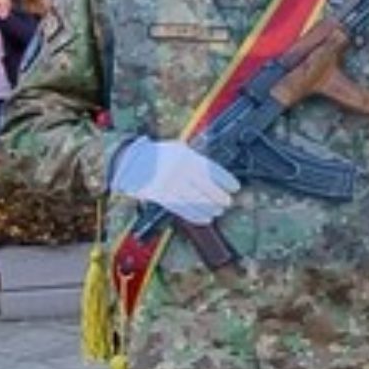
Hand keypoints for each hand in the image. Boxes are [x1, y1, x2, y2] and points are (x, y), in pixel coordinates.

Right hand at [113, 137, 238, 223]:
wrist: (132, 161)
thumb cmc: (161, 156)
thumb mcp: (179, 150)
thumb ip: (196, 161)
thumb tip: (217, 177)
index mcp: (187, 157)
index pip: (212, 170)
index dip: (226, 180)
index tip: (235, 187)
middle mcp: (179, 170)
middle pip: (206, 187)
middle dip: (220, 197)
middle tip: (227, 202)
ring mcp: (169, 184)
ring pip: (195, 200)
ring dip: (209, 209)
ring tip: (217, 212)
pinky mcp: (161, 196)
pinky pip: (181, 208)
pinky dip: (195, 215)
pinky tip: (204, 218)